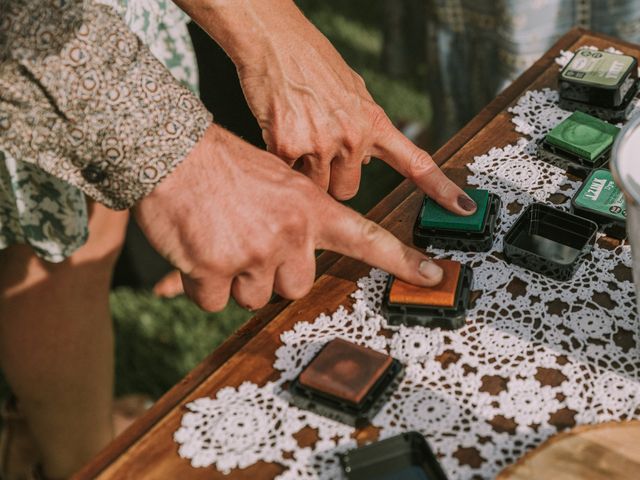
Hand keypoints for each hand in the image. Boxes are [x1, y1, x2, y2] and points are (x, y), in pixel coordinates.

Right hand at [134, 125, 444, 310]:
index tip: (434, 277)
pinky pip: (213, 301)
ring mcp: (254, 253)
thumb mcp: (275, 178)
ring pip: (253, 297)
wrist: (170, 153)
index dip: (402, 261)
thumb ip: (294, 217)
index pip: (366, 239)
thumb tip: (295, 257)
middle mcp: (289, 234)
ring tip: (217, 239)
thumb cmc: (221, 163)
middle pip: (296, 285)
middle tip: (247, 243)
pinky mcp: (216, 270)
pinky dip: (200, 285)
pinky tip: (194, 250)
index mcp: (309, 208)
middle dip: (273, 274)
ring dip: (235, 279)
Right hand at [174, 0, 476, 212]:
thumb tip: (366, 158)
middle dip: (332, 179)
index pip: (414, 162)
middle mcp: (353, 136)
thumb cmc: (310, 63)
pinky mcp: (288, 145)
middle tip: (317, 148)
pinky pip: (286, 175)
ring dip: (304, 173)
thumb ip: (363, 128)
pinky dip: (279, 162)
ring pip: (316, 189)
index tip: (462, 208)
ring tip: (296, 135)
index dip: (440, 189)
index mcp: (373, 123)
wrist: (273, 41)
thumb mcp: (352, 93)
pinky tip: (278, 131)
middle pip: (348, 191)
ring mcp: (322, 141)